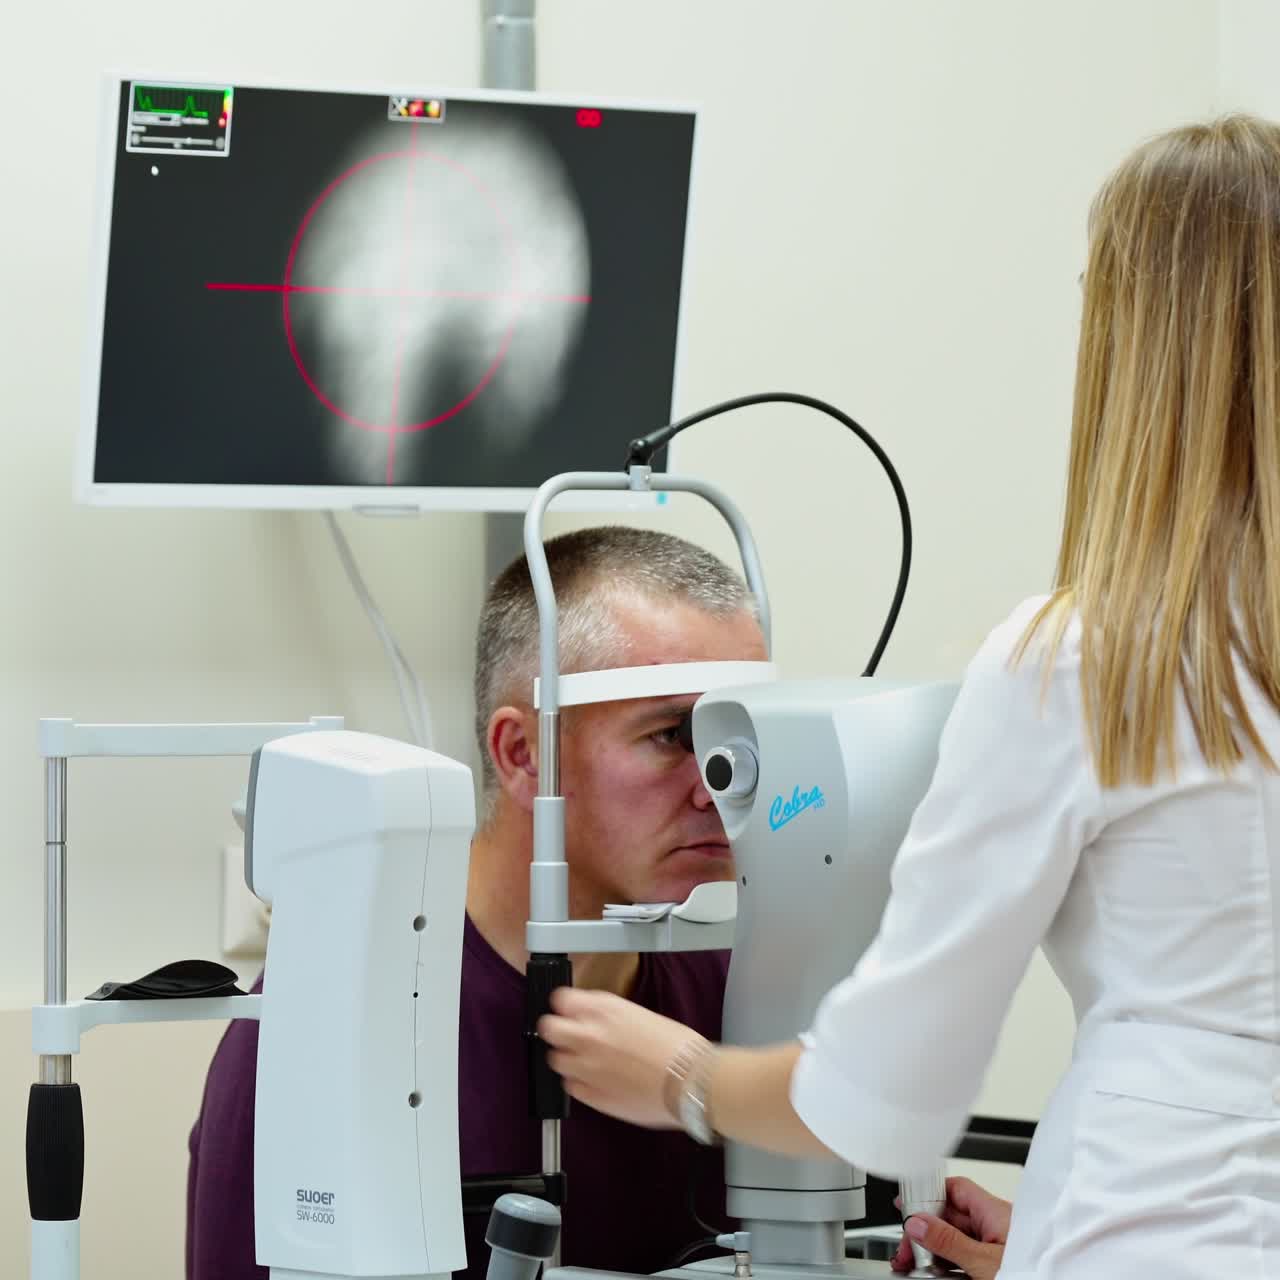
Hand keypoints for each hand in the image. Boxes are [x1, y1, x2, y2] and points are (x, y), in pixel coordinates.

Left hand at [537, 987, 697, 1127]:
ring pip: (555, 1059)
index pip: (561, 999)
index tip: (570, 1011)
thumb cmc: (678, 1047)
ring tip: (586, 1063)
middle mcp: (589, 1035)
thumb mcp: (641, 1015)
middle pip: (548, 1028)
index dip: (565, 1006)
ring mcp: (587, 1067)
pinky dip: (580, 1083)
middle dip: (557, 1031)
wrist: (691, 1081)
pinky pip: (571, 1087)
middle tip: (570, 1037)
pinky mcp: (592, 1096)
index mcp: (604, 1010)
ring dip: (567, 1059)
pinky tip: (598, 1082)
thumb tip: (595, 1021)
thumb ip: (610, 1017)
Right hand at [890, 1177, 1010, 1278]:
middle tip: (907, 1249)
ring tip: (915, 1263)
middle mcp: (996, 1225)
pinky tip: (936, 1273)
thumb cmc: (1035, 1274)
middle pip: (951, 1216)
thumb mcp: (983, 1262)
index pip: (955, 1189)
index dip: (929, 1193)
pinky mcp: (996, 1264)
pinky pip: (964, 1256)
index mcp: (995, 1213)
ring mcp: (997, 1245)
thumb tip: (918, 1223)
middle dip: (925, 1229)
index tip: (907, 1208)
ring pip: (956, 1238)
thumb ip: (949, 1241)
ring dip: (933, 1249)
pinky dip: (947, 1263)